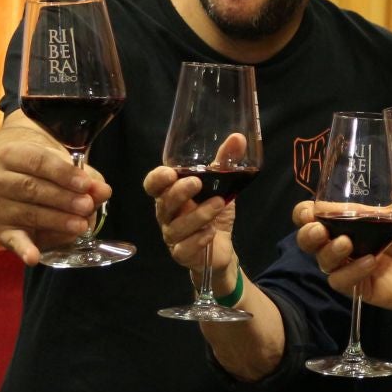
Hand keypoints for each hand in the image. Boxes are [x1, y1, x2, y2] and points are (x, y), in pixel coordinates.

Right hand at [0, 119, 112, 264]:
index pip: (38, 162)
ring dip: (56, 221)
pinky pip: (12, 240)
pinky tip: (34, 258)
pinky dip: (24, 249)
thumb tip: (102, 191)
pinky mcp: (1, 229)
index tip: (86, 184)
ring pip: (27, 213)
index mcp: (11, 154)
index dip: (64, 174)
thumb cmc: (43, 168)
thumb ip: (85, 178)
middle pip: (31, 188)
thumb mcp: (64, 165)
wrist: (12, 173)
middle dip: (63, 199)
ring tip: (81, 225)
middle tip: (87, 206)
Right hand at [145, 146, 240, 277]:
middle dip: (178, 192)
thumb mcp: (221, 185)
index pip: (152, 185)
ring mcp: (172, 235)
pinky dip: (198, 240)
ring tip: (218, 204)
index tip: (170, 172)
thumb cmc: (214, 212)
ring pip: (176, 226)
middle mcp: (167, 214)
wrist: (221, 247)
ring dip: (198, 215)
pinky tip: (210, 233)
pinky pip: (184, 248)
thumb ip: (225, 162)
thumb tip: (238, 137)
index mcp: (170, 194)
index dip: (156, 179)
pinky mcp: (182, 253)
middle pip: (163, 203)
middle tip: (196, 183)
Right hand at [294, 202, 391, 321]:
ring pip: (323, 262)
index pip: (314, 216)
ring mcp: (347, 267)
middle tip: (318, 229)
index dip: (305, 213)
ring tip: (345, 243)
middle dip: (308, 234)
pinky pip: (343, 281)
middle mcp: (340, 244)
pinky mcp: (356, 287)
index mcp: (346, 223)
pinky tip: (369, 262)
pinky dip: (352, 271)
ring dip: (330, 251)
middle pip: (308, 241)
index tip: (310, 211)